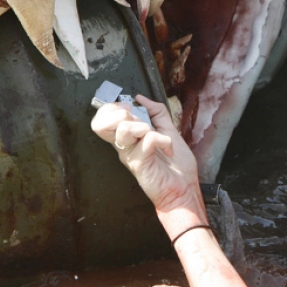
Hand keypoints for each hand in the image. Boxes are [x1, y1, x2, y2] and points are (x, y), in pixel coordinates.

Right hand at [90, 95, 203, 216]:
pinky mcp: (139, 163)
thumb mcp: (168, 130)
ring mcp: (130, 155)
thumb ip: (156, 112)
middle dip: (122, 113)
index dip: (111, 108)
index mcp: (128, 138)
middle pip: (101, 124)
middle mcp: (124, 146)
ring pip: (124, 127)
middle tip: (141, 121)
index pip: (102, 119)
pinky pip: (148, 139)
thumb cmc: (176, 166)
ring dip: (145, 126)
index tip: (130, 107)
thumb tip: (140, 97)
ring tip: (157, 137)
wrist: (185, 189)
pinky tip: (169, 150)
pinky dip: (164, 140)